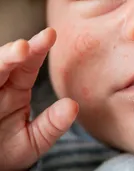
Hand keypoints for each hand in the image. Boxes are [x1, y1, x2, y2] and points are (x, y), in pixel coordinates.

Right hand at [0, 28, 77, 169]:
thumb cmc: (7, 152)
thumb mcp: (33, 141)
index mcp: (16, 90)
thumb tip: (74, 106)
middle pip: (4, 62)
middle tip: (24, 47)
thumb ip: (52, 125)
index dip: (38, 48)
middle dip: (13, 52)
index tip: (51, 34)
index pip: (28, 65)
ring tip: (15, 53)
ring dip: (0, 60)